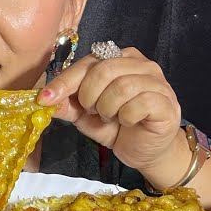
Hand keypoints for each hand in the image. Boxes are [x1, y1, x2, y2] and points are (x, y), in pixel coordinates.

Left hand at [38, 46, 182, 171]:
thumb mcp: (84, 115)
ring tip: (110, 117)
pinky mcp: (166, 102)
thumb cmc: (117, 126)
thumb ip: (66, 104)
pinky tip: (128, 122)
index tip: (45, 98)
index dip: (64, 81)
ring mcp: (157, 82)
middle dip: (89, 96)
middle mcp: (141, 64)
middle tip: (92, 111)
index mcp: (120, 59)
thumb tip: (43, 98)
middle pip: (104, 70)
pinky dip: (126, 117)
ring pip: (121, 86)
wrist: (145, 150)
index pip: (88, 63)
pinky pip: (139, 103)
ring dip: (107, 108)